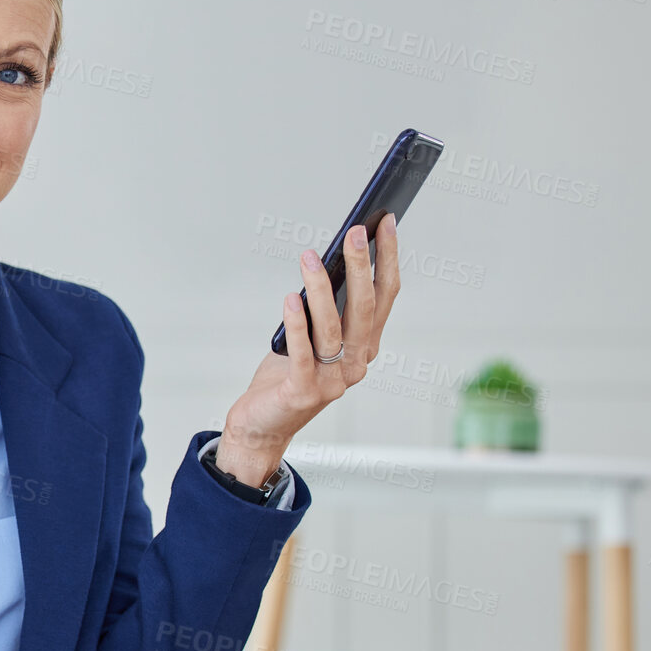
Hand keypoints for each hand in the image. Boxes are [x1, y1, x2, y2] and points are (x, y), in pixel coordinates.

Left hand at [217, 214, 401, 482]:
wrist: (263, 426)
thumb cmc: (286, 376)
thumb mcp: (310, 338)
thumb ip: (322, 310)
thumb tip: (326, 262)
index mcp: (365, 347)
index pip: (384, 297)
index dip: (387, 260)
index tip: (386, 224)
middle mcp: (356, 364)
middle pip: (363, 308)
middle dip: (361, 266)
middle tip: (356, 230)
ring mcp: (333, 380)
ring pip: (332, 327)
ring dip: (321, 288)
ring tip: (310, 256)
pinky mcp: (303, 391)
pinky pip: (302, 352)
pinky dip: (297, 323)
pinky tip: (290, 297)